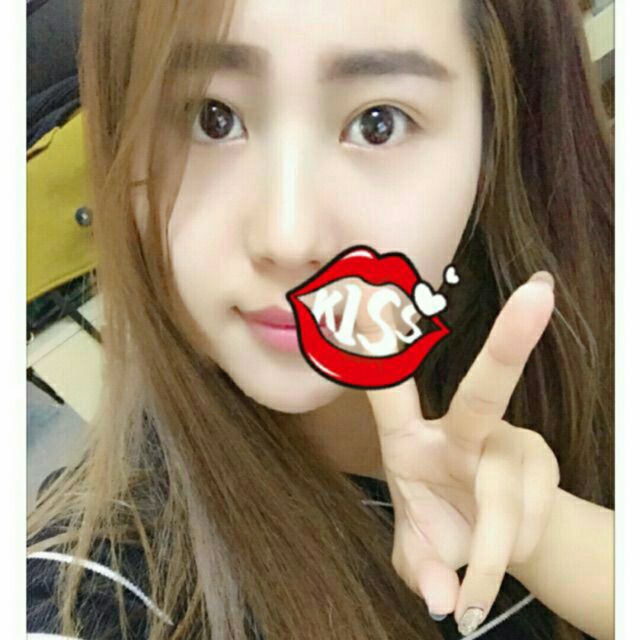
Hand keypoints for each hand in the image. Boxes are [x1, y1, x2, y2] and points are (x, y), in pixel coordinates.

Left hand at [361, 272, 559, 635]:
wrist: (494, 543)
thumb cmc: (440, 527)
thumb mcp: (418, 552)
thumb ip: (420, 570)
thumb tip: (443, 599)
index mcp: (408, 439)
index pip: (389, 388)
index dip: (379, 343)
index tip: (373, 294)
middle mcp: (460, 429)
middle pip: (484, 392)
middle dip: (510, 344)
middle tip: (539, 293)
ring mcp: (508, 440)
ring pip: (507, 500)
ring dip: (493, 554)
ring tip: (478, 585)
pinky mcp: (542, 460)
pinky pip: (535, 515)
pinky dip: (519, 550)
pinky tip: (508, 550)